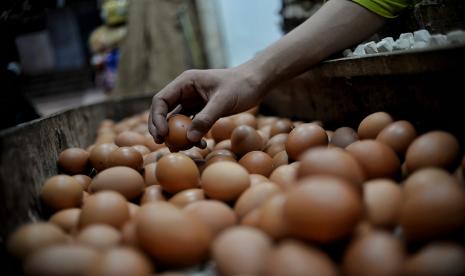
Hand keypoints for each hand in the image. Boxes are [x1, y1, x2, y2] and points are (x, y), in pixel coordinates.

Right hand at [149, 67, 265, 143]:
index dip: (157, 118)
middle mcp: (186, 90)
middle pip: (164, 111)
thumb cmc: (241, 86)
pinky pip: (191, 125)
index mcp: (186, 82)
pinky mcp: (202, 109)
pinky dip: (192, 135)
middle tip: (162, 144)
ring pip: (176, 120)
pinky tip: (201, 144)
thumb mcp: (223, 101)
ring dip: (177, 135)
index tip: (162, 135)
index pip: (161, 100)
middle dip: (161, 128)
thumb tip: (189, 139)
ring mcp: (193, 100)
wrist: (257, 83)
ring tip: (182, 148)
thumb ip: (206, 118)